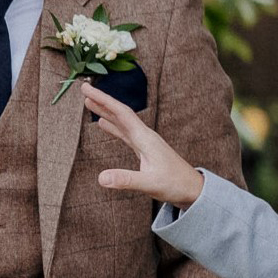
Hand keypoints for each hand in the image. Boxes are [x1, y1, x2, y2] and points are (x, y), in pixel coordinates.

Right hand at [81, 84, 203, 206]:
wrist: (193, 189)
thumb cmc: (175, 185)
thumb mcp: (149, 183)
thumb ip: (125, 180)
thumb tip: (101, 178)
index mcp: (145, 138)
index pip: (121, 113)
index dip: (103, 100)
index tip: (86, 89)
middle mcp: (144, 135)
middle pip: (120, 113)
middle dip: (102, 100)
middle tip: (84, 89)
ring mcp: (145, 142)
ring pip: (121, 122)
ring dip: (105, 111)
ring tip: (89, 103)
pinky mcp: (144, 150)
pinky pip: (125, 133)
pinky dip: (112, 126)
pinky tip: (103, 124)